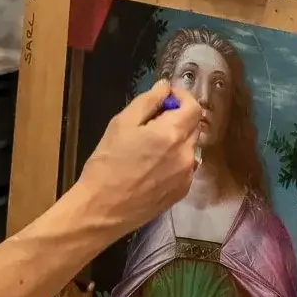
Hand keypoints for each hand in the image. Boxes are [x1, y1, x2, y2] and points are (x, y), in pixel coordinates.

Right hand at [69, 80, 202, 237]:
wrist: (102, 210)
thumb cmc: (107, 164)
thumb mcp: (121, 124)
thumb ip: (148, 101)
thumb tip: (165, 87)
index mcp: (173, 134)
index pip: (194, 106)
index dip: (182, 97)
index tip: (166, 98)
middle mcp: (187, 154)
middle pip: (193, 126)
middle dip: (177, 118)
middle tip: (151, 122)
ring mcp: (186, 176)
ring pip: (189, 148)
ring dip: (176, 141)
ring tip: (150, 148)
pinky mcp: (181, 192)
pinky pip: (185, 168)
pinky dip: (174, 160)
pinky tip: (152, 167)